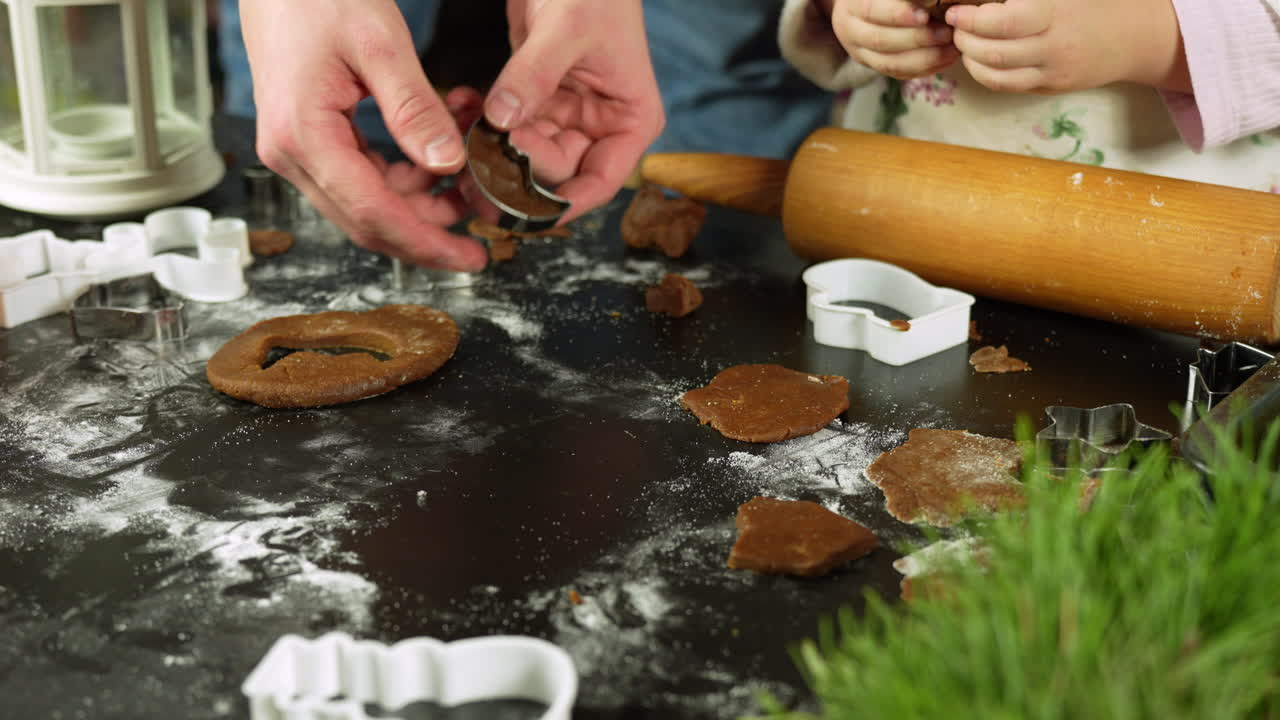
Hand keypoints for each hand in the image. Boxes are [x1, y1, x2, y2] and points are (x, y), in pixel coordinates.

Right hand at [241, 0, 488, 270]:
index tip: (469, 258)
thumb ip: (414, 108)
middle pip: (365, 222)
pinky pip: (357, 179)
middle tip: (476, 244)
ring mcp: (294, 149)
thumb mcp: (380, 44)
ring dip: (415, 209)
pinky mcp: (306, 140)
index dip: (426, 242)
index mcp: (303, 135)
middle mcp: (290, 153)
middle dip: (425, 237)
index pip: (372, 212)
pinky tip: (432, 167)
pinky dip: (398, 183)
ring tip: (464, 193)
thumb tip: (447, 163)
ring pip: (363, 204)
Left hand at [470, 0, 664, 221]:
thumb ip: (533, 76)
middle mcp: (599, 127)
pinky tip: (461, 103)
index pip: (599, 181)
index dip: (562, 204)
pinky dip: (481, 119)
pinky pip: (505, 127)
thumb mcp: (566, 29)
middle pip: (554, 173)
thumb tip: (502, 120)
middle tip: (472, 164)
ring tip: (461, 129)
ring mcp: (566, 116)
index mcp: (629, 121)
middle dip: (513, 171)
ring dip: (490, 148)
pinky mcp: (535, 100)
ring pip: (523, 155)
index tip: (521, 211)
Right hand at [829, 0, 958, 79]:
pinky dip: (923, 69)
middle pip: (881, 40)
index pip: (872, 10)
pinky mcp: (871, 65)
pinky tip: (945, 60)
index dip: (898, 15)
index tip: (925, 16)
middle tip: (946, 33)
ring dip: (924, 58)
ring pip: (889, 62)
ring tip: (951, 49)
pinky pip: (897, 73)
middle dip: (917, 39)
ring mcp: (859, 51)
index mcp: (852, 4)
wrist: (861, 4)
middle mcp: (849, 29)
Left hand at [945, 0, 1189, 93]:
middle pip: (996, 52)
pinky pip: (1007, 86)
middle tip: (955, 26)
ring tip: (962, 42)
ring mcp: (1052, 71)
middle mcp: (1055, 46)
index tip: (956, 11)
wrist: (1135, 35)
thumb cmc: (1094, 2)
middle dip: (965, 39)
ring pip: (997, 75)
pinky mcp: (1050, 87)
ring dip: (970, 58)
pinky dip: (983, 73)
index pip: (1005, 22)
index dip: (973, 19)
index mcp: (1057, 13)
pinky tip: (977, 57)